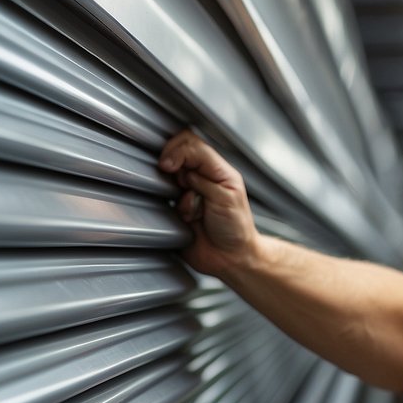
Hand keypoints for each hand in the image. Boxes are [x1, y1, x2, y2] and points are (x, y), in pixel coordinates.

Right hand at [159, 131, 259, 276]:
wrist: (230, 258)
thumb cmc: (236, 227)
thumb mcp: (226, 194)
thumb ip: (203, 175)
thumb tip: (179, 165)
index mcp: (217, 169)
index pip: (190, 144)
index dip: (176, 151)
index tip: (169, 165)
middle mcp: (201, 178)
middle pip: (175, 156)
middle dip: (175, 173)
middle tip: (183, 187)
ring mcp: (187, 193)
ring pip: (168, 181)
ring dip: (178, 196)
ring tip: (193, 210)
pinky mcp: (177, 210)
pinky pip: (165, 203)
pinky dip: (176, 210)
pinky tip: (189, 220)